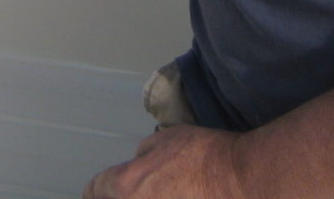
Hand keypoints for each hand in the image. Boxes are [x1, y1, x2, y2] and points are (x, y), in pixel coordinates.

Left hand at [84, 125, 244, 198]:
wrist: (241, 180)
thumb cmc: (205, 157)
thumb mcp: (163, 140)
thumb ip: (141, 155)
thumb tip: (138, 165)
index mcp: (126, 186)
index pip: (94, 190)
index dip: (92, 191)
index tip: (92, 193)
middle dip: (113, 198)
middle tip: (117, 192)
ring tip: (151, 194)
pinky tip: (174, 196)